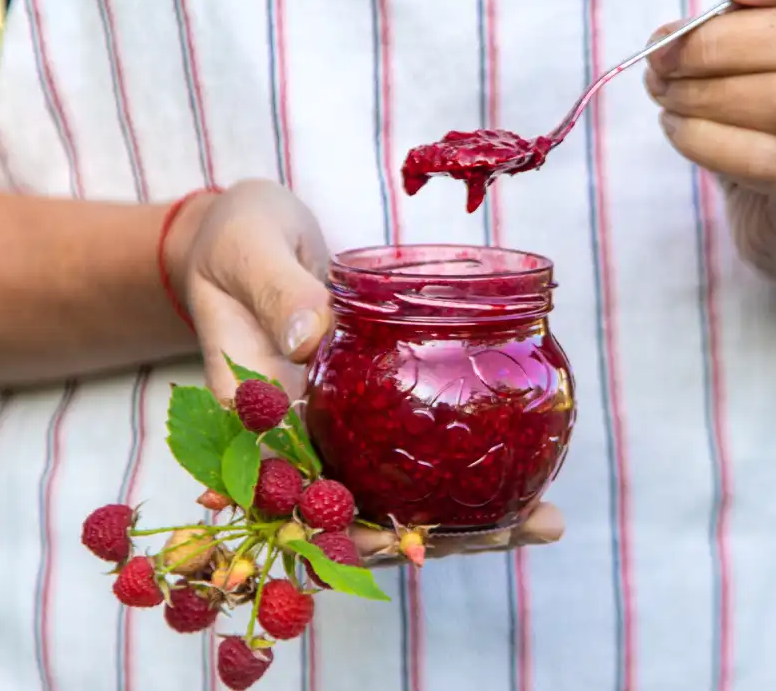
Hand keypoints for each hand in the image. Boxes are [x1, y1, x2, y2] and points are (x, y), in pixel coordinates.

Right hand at [165, 179, 564, 560]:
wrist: (241, 231)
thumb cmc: (234, 238)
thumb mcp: (248, 251)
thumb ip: (278, 292)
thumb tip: (311, 339)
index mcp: (246, 414)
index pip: (288, 493)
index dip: (342, 532)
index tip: (403, 544)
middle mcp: (287, 436)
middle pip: (349, 513)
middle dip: (426, 536)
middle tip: (509, 530)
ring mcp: (326, 428)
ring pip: (386, 495)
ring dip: (457, 519)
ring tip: (541, 520)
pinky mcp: (358, 411)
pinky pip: (405, 452)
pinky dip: (457, 475)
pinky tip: (522, 485)